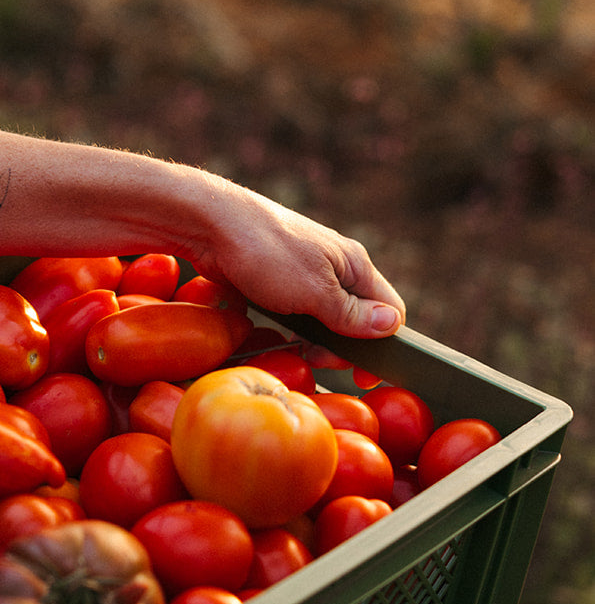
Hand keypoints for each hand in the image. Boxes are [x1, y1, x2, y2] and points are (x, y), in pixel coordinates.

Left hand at [195, 178, 404, 339]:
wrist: (211, 225)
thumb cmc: (266, 253)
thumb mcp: (315, 292)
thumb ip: (352, 313)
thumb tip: (391, 325)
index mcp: (355, 265)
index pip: (390, 310)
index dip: (382, 347)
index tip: (362, 377)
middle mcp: (337, 267)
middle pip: (358, 319)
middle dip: (342, 347)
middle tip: (316, 360)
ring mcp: (308, 272)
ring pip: (327, 318)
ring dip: (317, 341)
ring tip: (298, 351)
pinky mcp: (280, 279)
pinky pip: (299, 312)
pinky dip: (295, 329)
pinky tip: (281, 336)